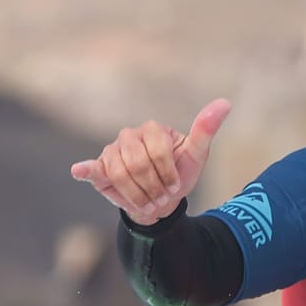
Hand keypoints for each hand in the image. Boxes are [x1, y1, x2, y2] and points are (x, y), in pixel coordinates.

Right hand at [69, 100, 231, 226]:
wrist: (162, 199)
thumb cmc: (180, 173)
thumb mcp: (196, 154)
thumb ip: (206, 129)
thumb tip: (225, 103)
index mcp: (152, 129)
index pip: (157, 152)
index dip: (168, 175)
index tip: (176, 187)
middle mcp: (129, 136)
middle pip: (138, 165)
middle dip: (153, 187)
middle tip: (162, 198)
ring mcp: (112, 150)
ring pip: (120, 175)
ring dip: (137, 195)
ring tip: (149, 202)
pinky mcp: (100, 167)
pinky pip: (92, 169)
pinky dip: (86, 170)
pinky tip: (80, 170)